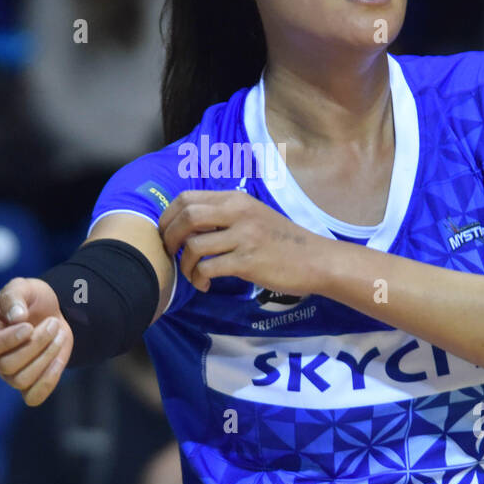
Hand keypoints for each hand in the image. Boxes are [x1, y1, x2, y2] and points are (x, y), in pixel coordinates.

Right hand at [0, 277, 71, 405]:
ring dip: (47, 356)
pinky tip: (58, 358)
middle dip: (36, 344)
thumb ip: (15, 296)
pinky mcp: (29, 384)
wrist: (52, 311)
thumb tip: (16, 316)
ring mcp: (10, 374)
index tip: (28, 326)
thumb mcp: (22, 286)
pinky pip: (33, 397)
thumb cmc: (31, 298)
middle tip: (52, 323)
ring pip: (22, 380)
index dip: (5, 342)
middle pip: (8, 366)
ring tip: (58, 332)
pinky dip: (48, 380)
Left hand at [157, 190, 325, 294]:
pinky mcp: (247, 261)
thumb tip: (187, 225)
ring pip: (194, 245)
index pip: (187, 197)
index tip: (167, 233)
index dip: (168, 216)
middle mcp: (238, 213)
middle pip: (186, 216)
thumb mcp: (254, 216)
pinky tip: (204, 285)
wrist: (316, 260)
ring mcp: (243, 236)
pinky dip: (198, 279)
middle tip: (171, 254)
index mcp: (236, 199)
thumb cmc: (283, 241)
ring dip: (184, 264)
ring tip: (192, 275)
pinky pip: (208, 268)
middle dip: (169, 237)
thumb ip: (224, 215)